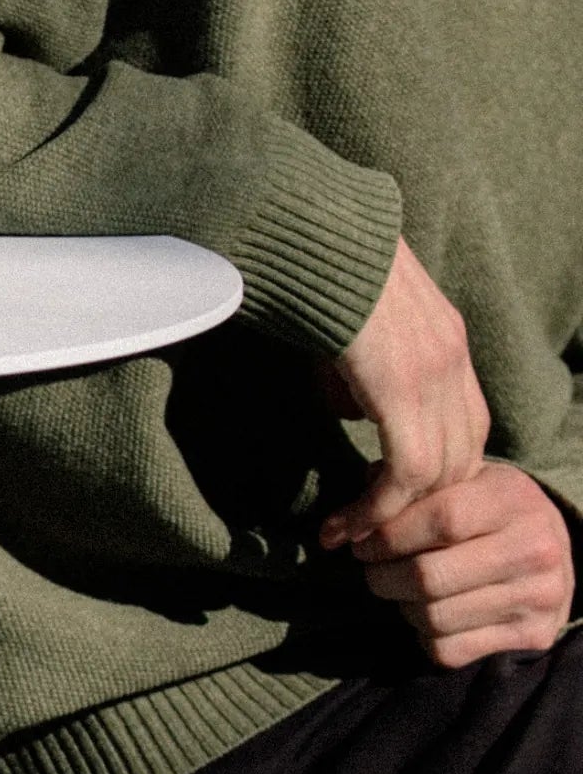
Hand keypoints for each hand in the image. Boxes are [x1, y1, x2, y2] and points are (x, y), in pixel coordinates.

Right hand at [319, 238, 488, 548]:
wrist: (307, 234)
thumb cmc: (312, 274)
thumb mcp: (346, 331)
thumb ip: (357, 372)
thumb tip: (349, 407)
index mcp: (446, 342)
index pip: (465, 426)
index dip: (433, 472)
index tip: (387, 500)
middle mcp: (452, 359)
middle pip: (463, 458)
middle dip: (419, 506)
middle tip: (372, 534)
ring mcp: (434, 373)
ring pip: (439, 474)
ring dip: (394, 517)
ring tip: (352, 538)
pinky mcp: (403, 387)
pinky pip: (406, 471)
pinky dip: (377, 509)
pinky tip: (343, 526)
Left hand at [350, 464, 573, 668]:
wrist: (548, 555)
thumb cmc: (485, 515)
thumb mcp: (458, 485)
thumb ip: (406, 491)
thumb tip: (341, 524)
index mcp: (513, 499)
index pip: (442, 518)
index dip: (387, 536)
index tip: (360, 544)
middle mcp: (535, 548)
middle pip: (428, 576)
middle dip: (382, 577)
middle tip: (373, 570)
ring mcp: (537, 596)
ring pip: (432, 617)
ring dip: (403, 608)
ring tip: (407, 591)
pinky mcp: (530, 636)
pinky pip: (447, 649)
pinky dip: (425, 637)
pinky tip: (435, 614)